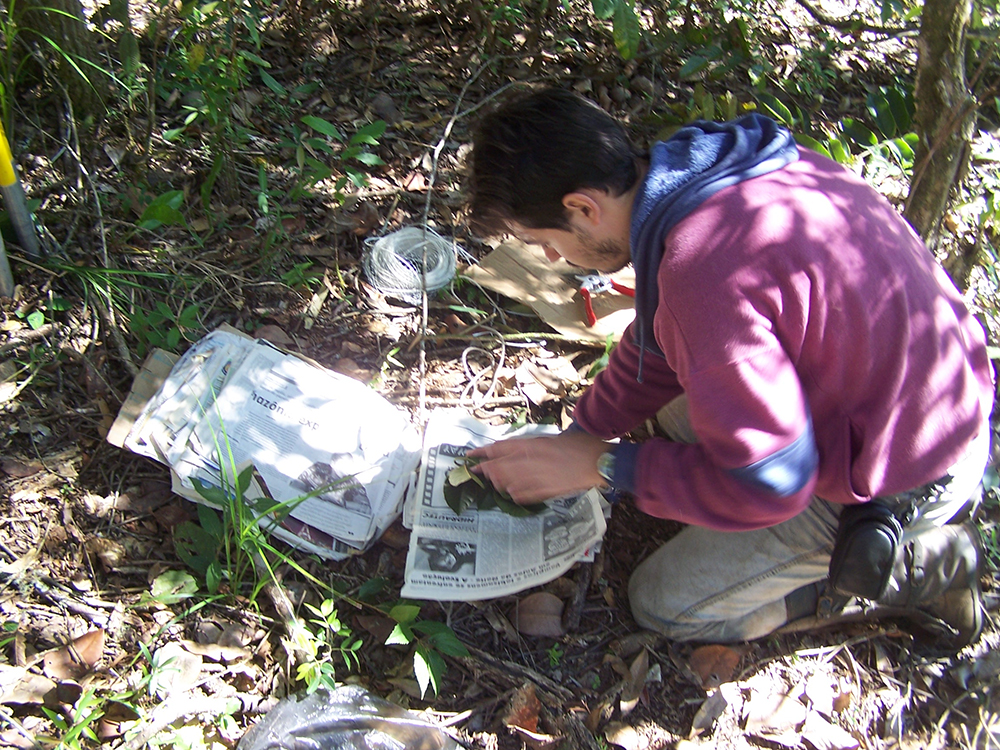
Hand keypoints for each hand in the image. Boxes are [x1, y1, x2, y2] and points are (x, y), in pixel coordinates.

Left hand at [466, 430, 609, 504]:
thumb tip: (511, 451)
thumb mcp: (550, 439)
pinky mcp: (546, 491)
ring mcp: (538, 477)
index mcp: (532, 444)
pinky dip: (514, 495)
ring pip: (507, 483)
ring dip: (499, 483)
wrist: (598, 461)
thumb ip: (530, 446)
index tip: (469, 456)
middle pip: (499, 468)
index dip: (482, 453)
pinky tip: (512, 493)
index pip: (499, 448)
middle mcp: (531, 460)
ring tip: (496, 483)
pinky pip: (522, 495)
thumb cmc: (577, 446)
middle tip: (479, 472)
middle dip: (486, 471)